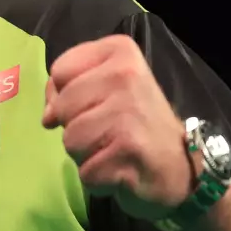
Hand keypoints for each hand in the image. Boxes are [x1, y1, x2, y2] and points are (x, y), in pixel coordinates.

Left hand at [42, 34, 193, 219]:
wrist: (182, 169)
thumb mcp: (106, 88)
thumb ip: (69, 88)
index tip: (94, 105)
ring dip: (86, 155)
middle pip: (62, 108)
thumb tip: (48, 116)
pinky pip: (86, 171)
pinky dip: (99, 178)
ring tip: (115, 150)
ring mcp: (128, 114)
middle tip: (109, 132)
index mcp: (120, 52)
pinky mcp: (128, 151)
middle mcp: (126, 76)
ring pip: (70, 141)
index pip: (60, 71)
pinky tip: (121, 170)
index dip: (65, 95)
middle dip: (76, 128)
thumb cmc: (138, 125)